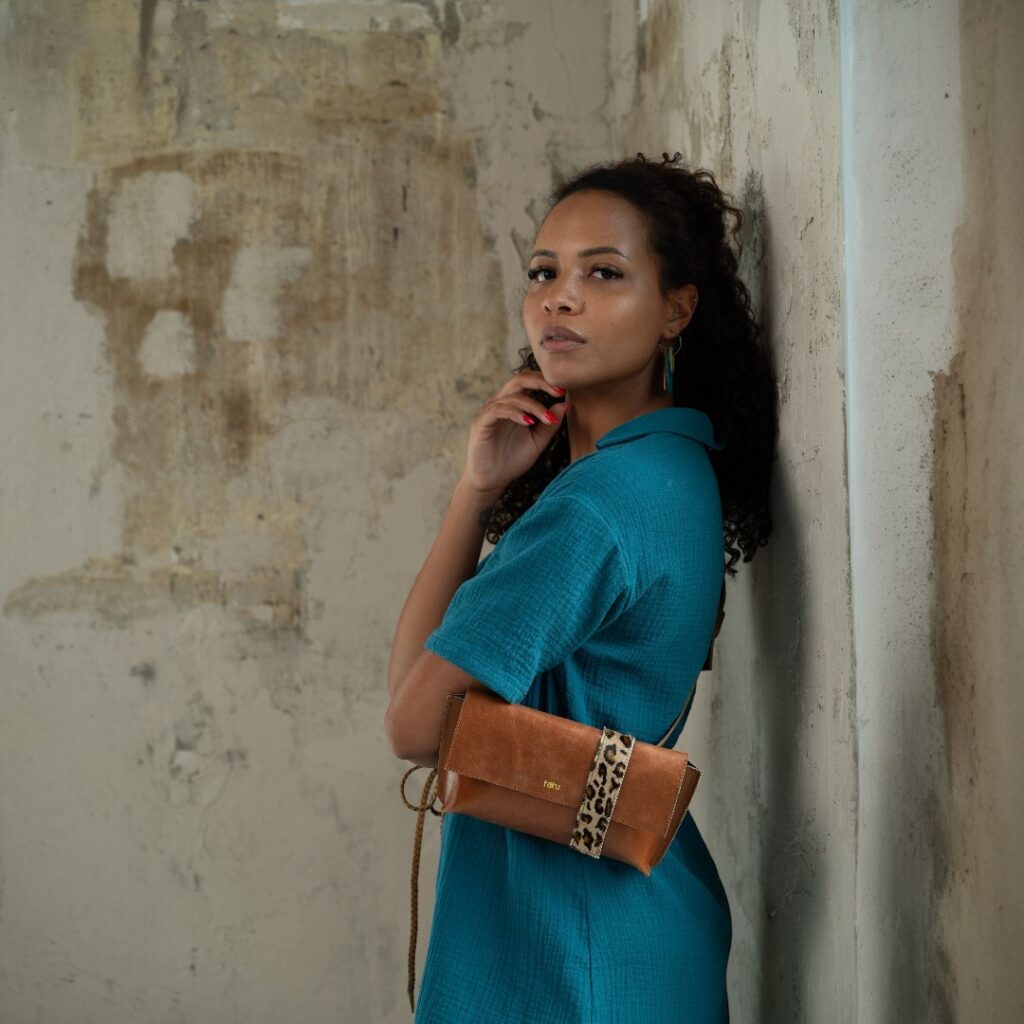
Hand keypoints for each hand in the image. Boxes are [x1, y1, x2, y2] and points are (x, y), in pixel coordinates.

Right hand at [461, 370, 567, 495]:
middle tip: (559, 392)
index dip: (546, 382)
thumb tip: (565, 403)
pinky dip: (515, 413)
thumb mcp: (538, 441)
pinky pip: (498, 410)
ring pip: (512, 396)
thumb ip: (550, 423)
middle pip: (519, 379)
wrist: (492, 481)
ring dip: (533, 406)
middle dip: (541, 383)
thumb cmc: (513, 460)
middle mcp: (500, 403)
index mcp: (513, 404)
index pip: (528, 381)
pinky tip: (529, 422)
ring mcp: (488, 412)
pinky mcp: (481, 423)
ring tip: (547, 419)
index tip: (564, 390)